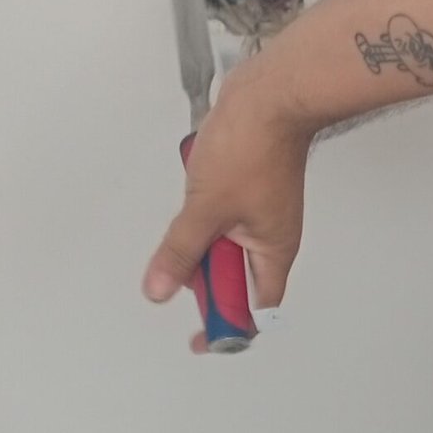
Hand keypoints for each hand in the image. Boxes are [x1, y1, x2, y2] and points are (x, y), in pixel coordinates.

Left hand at [143, 66, 314, 329]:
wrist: (270, 95)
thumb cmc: (253, 145)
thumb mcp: (205, 207)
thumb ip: (180, 252)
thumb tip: (159, 288)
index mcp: (273, 252)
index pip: (254, 311)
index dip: (226, 328)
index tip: (198, 337)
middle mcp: (271, 238)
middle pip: (234, 280)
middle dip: (203, 272)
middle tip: (181, 257)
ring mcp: (261, 214)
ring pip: (224, 246)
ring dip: (200, 238)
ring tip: (193, 208)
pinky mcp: (250, 190)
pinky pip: (221, 217)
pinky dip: (203, 213)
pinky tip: (196, 191)